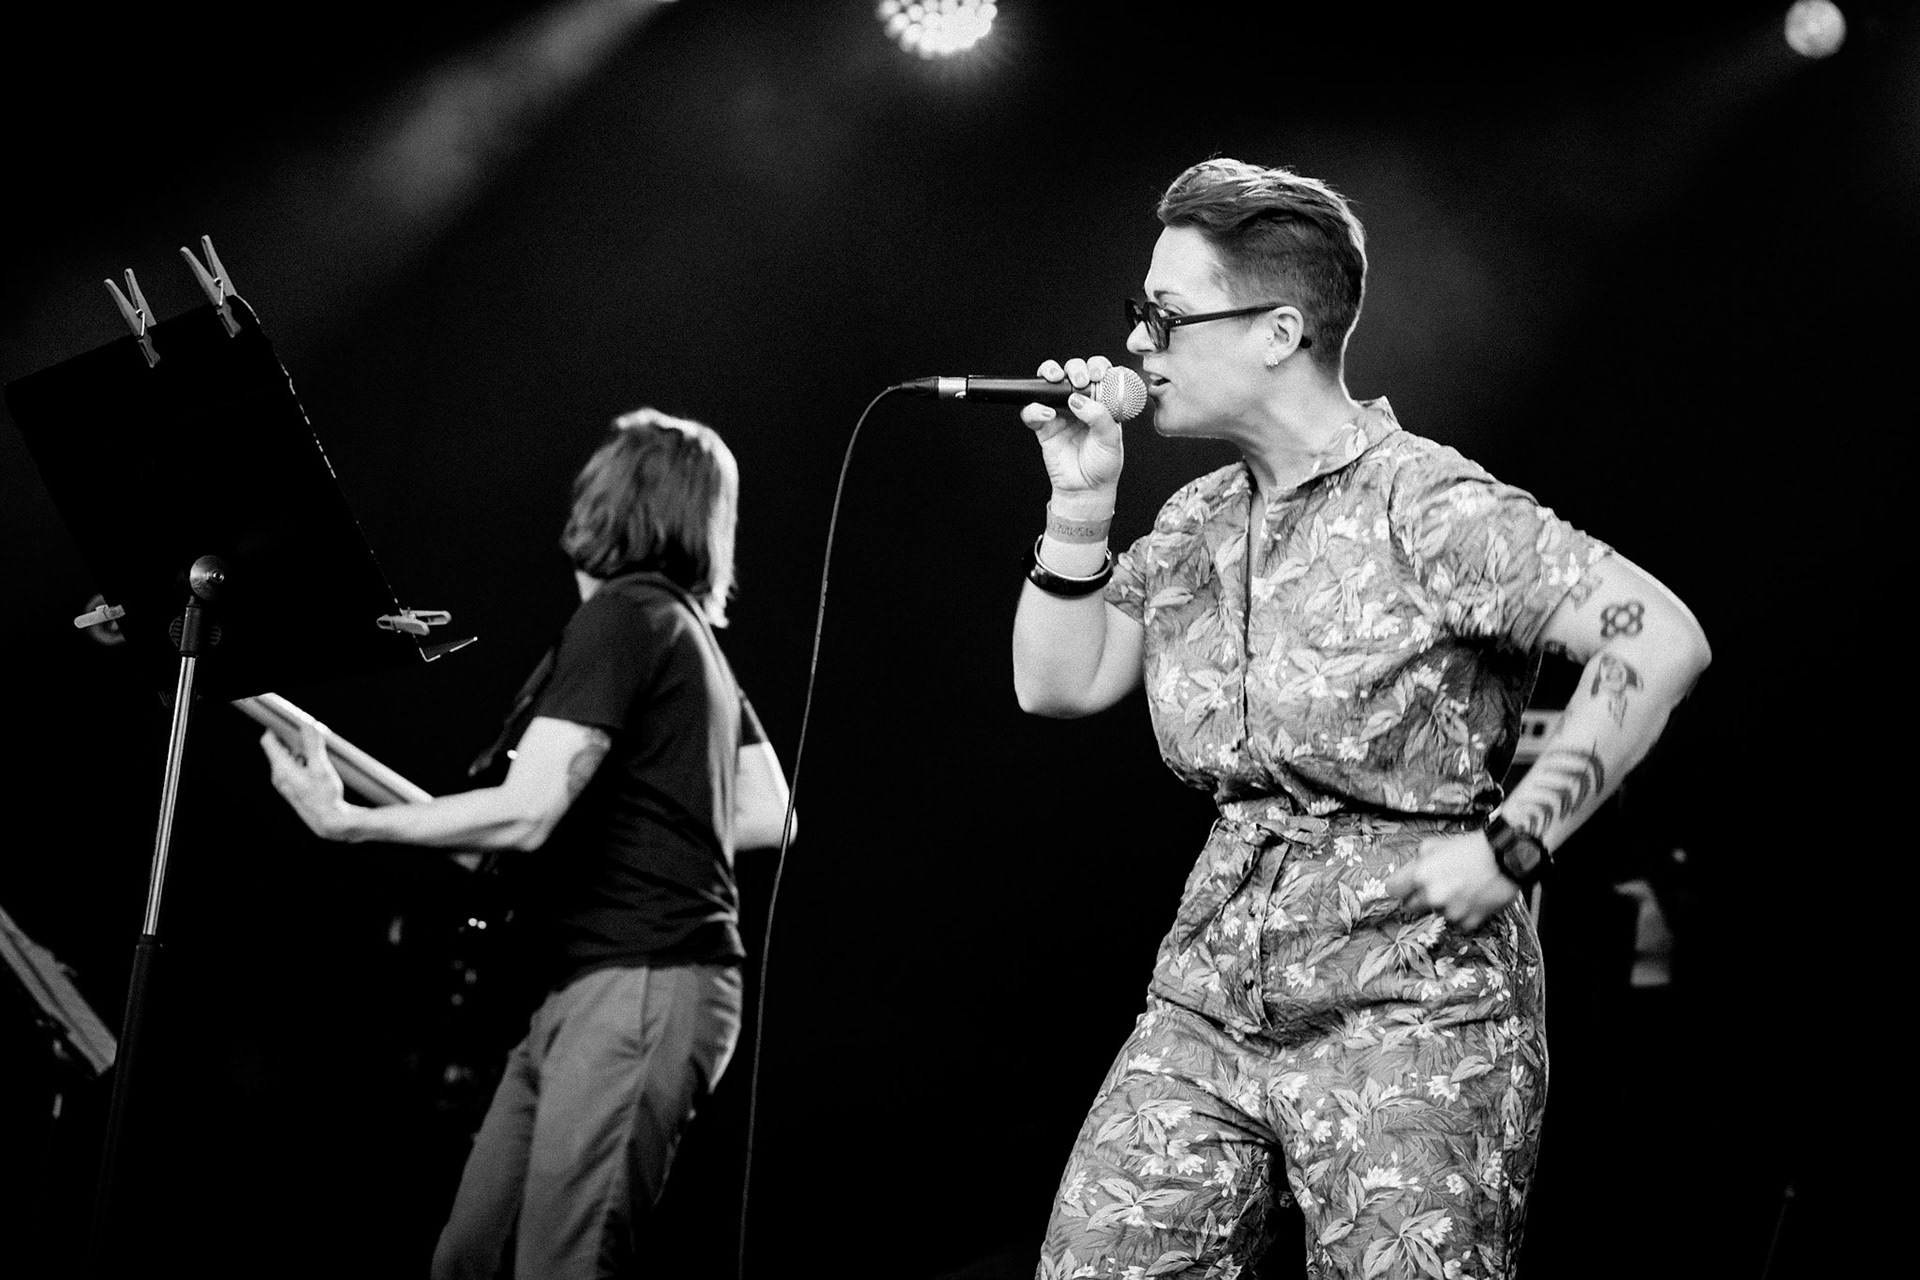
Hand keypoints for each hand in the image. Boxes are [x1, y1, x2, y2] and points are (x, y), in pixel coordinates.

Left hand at [261, 720, 356, 840]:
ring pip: (286, 758)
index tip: (292, 723)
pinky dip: (301, 761)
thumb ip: (313, 745)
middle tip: (310, 735)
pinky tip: (316, 766)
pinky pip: (291, 768)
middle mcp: (278, 775)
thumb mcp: (321, 768)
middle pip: (278, 748)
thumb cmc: (324, 796)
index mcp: (282, 768)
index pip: (269, 741)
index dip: (277, 728)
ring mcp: (283, 783)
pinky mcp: (291, 788)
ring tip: (317, 752)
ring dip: (298, 750)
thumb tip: (308, 726)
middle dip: (292, 738)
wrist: (328, 821)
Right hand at [1022, 356, 1125, 499]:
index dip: (1097, 366)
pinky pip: (1032, 411)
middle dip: (1074, 368)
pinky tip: (1047, 414)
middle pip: (1072, 372)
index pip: (1098, 373)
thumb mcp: (1111, 439)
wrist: (1086, 489)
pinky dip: (1035, 408)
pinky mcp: (1043, 426)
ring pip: (1049, 383)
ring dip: (1050, 373)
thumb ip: (1099, 417)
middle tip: (1079, 380)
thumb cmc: (1103, 464)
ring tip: (1056, 380)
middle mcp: (1080, 402)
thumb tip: (1079, 399)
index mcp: (1101, 401)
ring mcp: (1060, 412)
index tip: (1098, 373)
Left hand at [1383, 830, 1520, 931]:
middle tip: (1434, 887)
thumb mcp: (1436, 843)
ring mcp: (1451, 911)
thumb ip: (1419, 858)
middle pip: (1411, 906)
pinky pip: (1458, 922)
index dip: (1398, 887)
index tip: (1403, 887)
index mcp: (1421, 875)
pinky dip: (1463, 913)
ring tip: (1459, 889)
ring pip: (1436, 914)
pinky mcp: (1469, 922)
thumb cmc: (1473, 848)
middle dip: (1419, 898)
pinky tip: (1471, 898)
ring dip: (1443, 906)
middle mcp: (1432, 896)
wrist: (1506, 858)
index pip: (1393, 890)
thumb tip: (1410, 869)